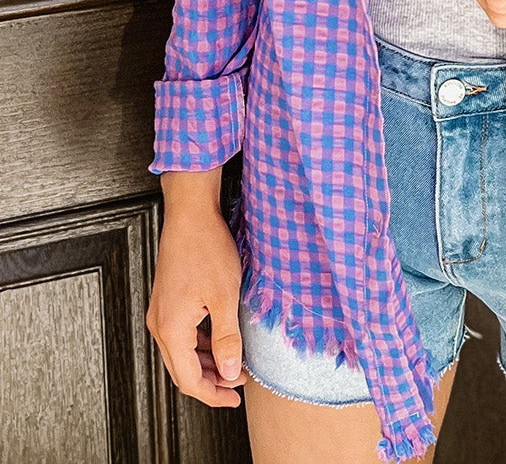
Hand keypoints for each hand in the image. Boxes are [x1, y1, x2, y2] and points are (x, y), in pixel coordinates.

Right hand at [146, 207, 249, 406]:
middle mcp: (160, 324)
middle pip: (182, 370)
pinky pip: (181, 335)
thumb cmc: (206, 248)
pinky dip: (201, 345)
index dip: (213, 394)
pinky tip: (221, 340)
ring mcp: (161, 312)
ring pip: (182, 353)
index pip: (189, 380)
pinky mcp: (167, 302)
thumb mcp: (225, 297)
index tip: (234, 398)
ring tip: (234, 364)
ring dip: (207, 363)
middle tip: (238, 385)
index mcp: (172, 329)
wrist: (190, 214)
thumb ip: (227, 339)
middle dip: (211, 382)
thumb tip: (230, 373)